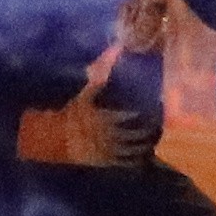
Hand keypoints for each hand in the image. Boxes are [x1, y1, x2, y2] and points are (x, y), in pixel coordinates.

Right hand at [15, 89, 155, 169]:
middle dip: (149, 131)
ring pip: (133, 149)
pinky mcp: (106, 161)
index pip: (129, 116)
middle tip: (159, 126)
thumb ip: (98, 81)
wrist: (57, 139)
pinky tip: (144, 156)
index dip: (142, 113)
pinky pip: (125, 162)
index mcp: (104, 118)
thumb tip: (112, 54)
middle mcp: (109, 134)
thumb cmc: (72, 115)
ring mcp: (108, 149)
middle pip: (135, 134)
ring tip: (155, 140)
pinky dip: (136, 160)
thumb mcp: (83, 97)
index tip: (153, 108)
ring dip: (146, 146)